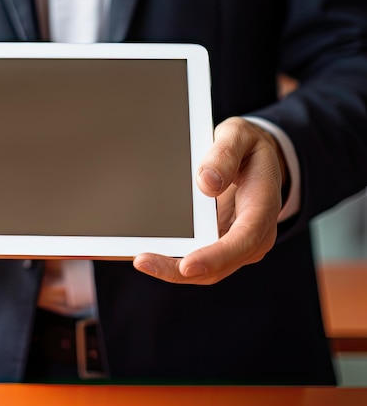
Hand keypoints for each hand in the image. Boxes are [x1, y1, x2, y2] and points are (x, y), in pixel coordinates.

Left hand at [133, 117, 285, 284]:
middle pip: (220, 265)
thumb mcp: (239, 135)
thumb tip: (206, 183)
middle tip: (144, 262)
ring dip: (172, 270)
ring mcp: (237, 244)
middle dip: (180, 270)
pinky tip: (150, 256)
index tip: (187, 265)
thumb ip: (224, 154)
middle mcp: (254, 234)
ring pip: (206, 270)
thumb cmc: (246, 146)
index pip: (243, 240)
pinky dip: (174, 262)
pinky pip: (198, 261)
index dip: (215, 256)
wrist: (254, 158)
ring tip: (142, 261)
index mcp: (263, 207)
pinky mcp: (220, 243)